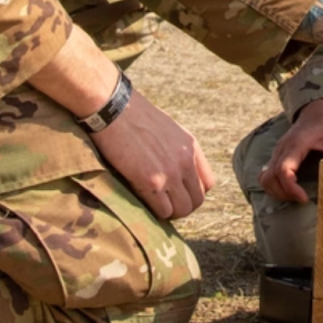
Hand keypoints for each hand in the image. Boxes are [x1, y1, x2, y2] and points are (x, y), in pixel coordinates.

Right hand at [88, 91, 216, 219]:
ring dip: (169, 213)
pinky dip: (154, 213)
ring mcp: (171, 172)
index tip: (177, 194)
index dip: (192, 193)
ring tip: (153, 207)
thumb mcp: (166, 128)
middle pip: (197, 200)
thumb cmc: (132, 116)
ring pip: (182, 210)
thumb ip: (176, 149)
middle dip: (181, 207)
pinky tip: (142, 203)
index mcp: (191, 146)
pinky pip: (162, 211)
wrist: (114, 109)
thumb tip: (173, 168)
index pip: (208, 184)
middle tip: (163, 205)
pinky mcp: (151, 182)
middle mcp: (186, 160)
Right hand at [261, 98, 322, 203]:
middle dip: (285, 194)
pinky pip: (266, 174)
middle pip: (271, 177)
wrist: (318, 108)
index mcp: (297, 143)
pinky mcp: (278, 155)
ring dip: (278, 191)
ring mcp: (278, 151)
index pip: (283, 169)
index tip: (304, 199)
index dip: (290, 188)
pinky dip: (273, 186)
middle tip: (302, 199)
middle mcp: (283, 148)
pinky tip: (288, 191)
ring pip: (265, 177)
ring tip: (296, 196)